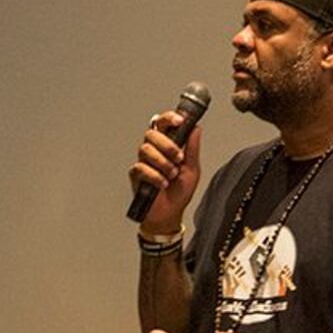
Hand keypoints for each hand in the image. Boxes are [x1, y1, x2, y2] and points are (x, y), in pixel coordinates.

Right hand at [127, 110, 203, 232]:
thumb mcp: (192, 169)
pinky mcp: (136, 175)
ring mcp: (143, 162)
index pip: (164, 123)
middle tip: (179, 159)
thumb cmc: (179, 192)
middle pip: (152, 133)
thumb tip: (196, 128)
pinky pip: (140, 168)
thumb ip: (192, 148)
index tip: (180, 121)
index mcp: (167, 145)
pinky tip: (162, 184)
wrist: (170, 214)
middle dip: (167, 145)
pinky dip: (154, 176)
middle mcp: (153, 150)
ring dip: (163, 162)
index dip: (170, 118)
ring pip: (145, 149)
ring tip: (172, 175)